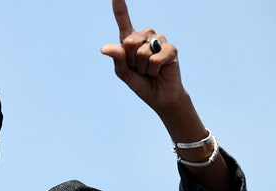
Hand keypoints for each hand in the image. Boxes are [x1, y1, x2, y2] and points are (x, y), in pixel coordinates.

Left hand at [101, 0, 187, 115]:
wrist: (159, 97)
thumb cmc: (140, 83)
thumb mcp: (123, 73)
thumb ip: (116, 59)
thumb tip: (104, 48)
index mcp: (130, 40)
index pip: (123, 20)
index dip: (120, 7)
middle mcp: (145, 36)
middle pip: (129, 41)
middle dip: (131, 61)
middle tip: (139, 68)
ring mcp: (159, 41)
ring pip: (141, 52)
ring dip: (142, 67)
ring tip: (149, 70)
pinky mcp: (171, 49)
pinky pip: (154, 59)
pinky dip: (153, 70)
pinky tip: (159, 71)